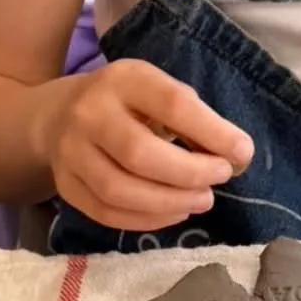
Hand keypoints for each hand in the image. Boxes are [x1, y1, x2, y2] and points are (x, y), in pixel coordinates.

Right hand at [34, 59, 254, 231]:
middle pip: (140, 153)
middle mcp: (90, 112)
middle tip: (220, 178)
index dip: (212, 132)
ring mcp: (71, 151)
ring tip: (202, 200)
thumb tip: (234, 155)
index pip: (171, 104)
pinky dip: (147, 220)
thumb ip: (193, 117)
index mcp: (124, 79)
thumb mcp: (157, 91)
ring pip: (119, 189)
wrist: (58, 115)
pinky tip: (175, 213)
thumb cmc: (127, 103)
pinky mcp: (65, 185)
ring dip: (170, 202)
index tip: (242, 153)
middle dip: (189, 172)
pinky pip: (106, 212)